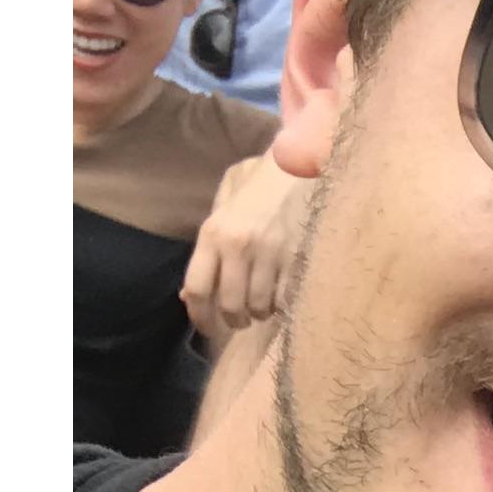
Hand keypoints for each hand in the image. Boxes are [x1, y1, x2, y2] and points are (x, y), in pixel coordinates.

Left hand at [180, 150, 312, 349]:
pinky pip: (286, 299)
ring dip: (260, 314)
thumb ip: (208, 246)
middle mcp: (239, 246)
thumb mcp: (225, 202)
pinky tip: (282, 296)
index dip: (200, 317)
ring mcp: (271, 254)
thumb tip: (190, 294)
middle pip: (230, 304)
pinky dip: (283, 305)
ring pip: (260, 307)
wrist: (302, 163)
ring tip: (262, 306)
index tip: (207, 328)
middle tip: (239, 320)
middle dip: (233, 321)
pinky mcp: (298, 259)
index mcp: (214, 232)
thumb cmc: (261, 181)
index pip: (198, 288)